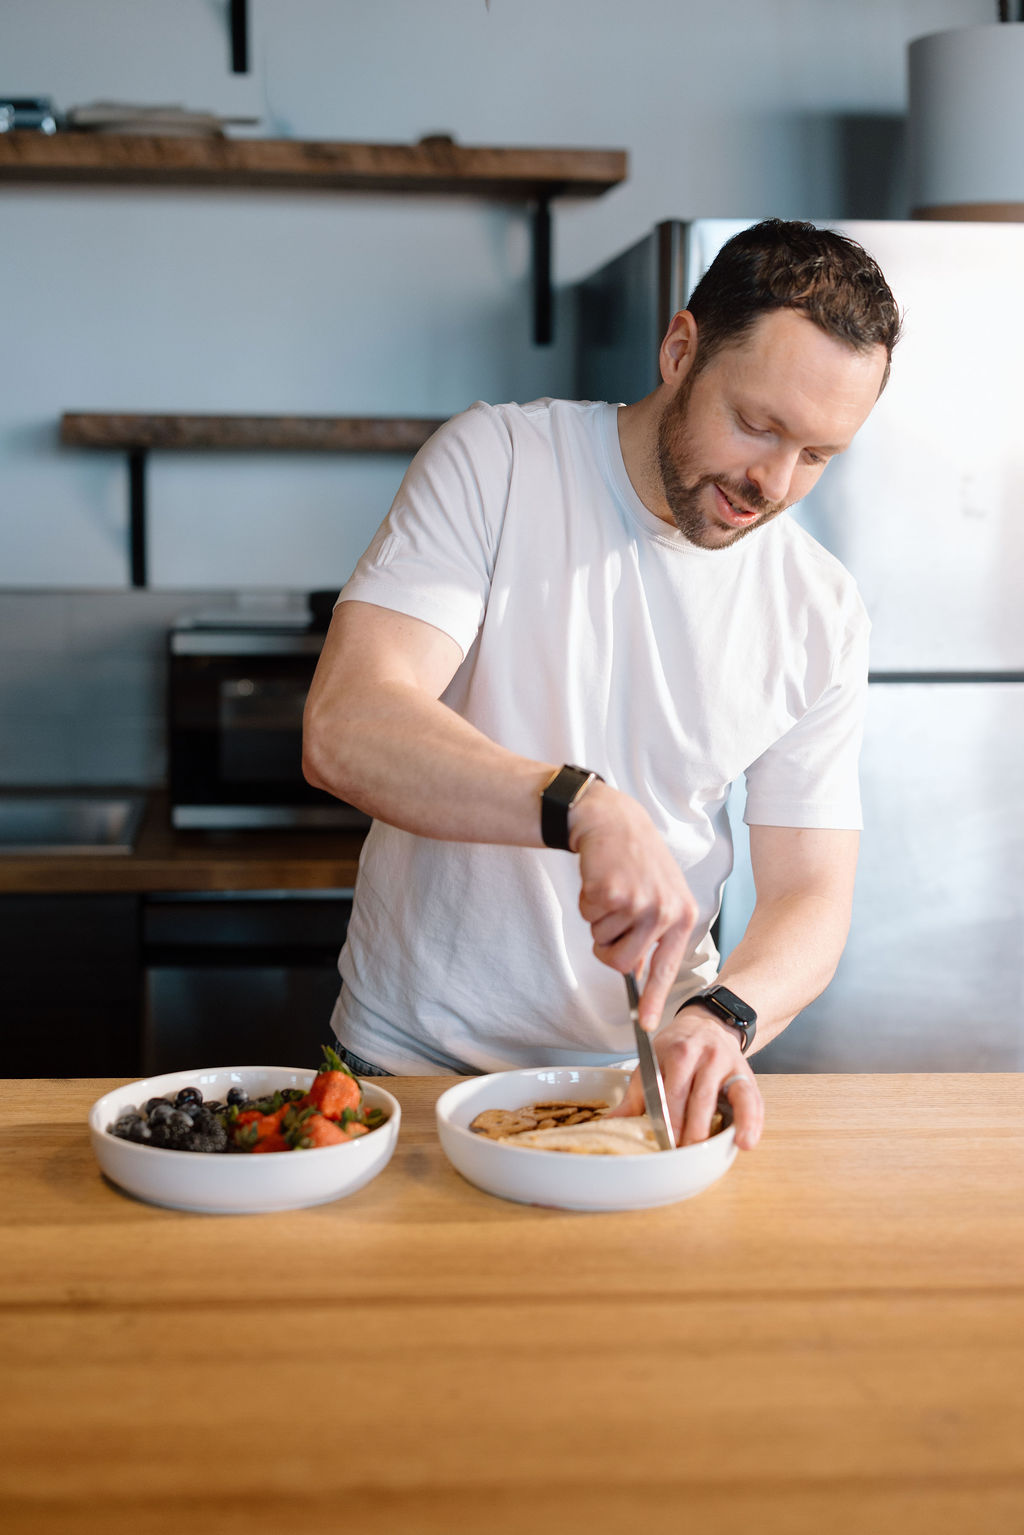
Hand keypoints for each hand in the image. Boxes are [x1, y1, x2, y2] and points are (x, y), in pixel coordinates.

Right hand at [570, 784, 698, 1029]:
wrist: (613, 821)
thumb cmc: (637, 860)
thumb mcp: (661, 894)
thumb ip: (656, 933)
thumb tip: (641, 973)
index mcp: (682, 915)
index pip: (667, 967)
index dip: (653, 998)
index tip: (647, 1024)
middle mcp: (664, 911)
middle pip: (624, 963)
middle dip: (609, 947)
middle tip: (612, 918)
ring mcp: (638, 902)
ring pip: (603, 942)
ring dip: (598, 922)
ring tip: (611, 892)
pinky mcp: (610, 893)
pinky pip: (588, 919)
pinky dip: (587, 904)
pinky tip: (599, 881)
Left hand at [609, 1006, 763, 1150]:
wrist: (709, 1024)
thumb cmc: (677, 1049)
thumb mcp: (652, 1062)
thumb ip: (636, 1096)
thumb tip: (611, 1123)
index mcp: (675, 1053)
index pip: (665, 1091)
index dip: (662, 1120)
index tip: (658, 1142)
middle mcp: (702, 1056)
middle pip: (690, 1097)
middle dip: (683, 1129)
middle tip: (676, 1153)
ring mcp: (725, 1065)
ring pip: (717, 1100)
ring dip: (708, 1128)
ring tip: (702, 1151)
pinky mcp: (746, 1075)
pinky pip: (751, 1100)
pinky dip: (750, 1122)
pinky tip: (745, 1142)